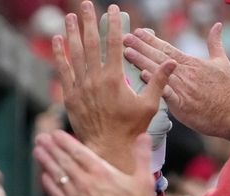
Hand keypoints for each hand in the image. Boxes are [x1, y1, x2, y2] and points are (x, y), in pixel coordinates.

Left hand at [33, 130, 152, 195]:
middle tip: (40, 138)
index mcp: (101, 172)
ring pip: (57, 175)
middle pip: (63, 161)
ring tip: (37, 151)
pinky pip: (55, 195)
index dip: (65, 141)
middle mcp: (85, 182)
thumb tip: (144, 136)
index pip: (78, 151)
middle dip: (51, 148)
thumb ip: (142, 156)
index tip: (55, 133)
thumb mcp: (144, 180)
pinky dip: (48, 184)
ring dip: (46, 162)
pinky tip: (43, 176)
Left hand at [53, 2, 174, 171]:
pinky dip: (60, 54)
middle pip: (91, 43)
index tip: (112, 9)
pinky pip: (63, 71)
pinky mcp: (70, 97)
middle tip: (85, 3)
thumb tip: (172, 62)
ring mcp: (81, 87)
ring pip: (75, 54)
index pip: (114, 44)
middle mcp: (95, 80)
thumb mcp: (149, 105)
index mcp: (115, 79)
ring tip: (69, 16)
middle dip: (88, 21)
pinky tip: (57, 40)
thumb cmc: (130, 128)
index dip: (113, 24)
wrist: (107, 148)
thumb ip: (159, 81)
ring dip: (72, 33)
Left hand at [123, 23, 229, 139]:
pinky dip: (154, 83)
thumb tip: (217, 26)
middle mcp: (185, 73)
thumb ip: (216, 44)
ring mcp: (183, 88)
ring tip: (127, 52)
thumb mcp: (223, 62)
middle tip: (125, 38)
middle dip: (140, 47)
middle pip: (158, 57)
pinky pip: (165, 92)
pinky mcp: (182, 104)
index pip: (167, 48)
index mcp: (191, 63)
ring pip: (158, 72)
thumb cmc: (228, 90)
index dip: (151, 40)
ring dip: (141, 61)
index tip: (137, 32)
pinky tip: (142, 75)